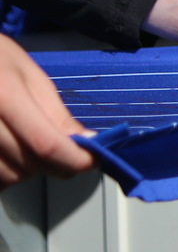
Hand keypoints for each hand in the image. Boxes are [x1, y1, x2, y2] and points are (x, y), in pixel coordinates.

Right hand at [0, 33, 93, 187]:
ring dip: (30, 171)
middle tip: (67, 150)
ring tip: (33, 146)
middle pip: (28, 165)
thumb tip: (86, 141)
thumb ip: (57, 113)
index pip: (46, 144)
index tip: (93, 160)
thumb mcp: (30, 76)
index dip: (75, 159)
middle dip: (57, 165)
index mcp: (5, 96)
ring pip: (9, 178)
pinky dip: (7, 174)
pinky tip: (13, 153)